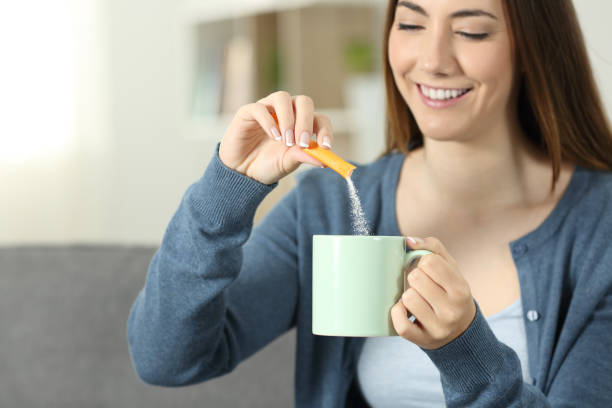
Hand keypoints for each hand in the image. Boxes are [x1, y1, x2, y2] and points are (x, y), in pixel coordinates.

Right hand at [218, 91, 334, 184]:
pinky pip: (260, 108)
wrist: (242, 173)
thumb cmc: (267, 166)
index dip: (325, 130)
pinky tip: (272, 136)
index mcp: (300, 124)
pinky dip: (269, 121)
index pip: (319, 119)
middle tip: (302, 142)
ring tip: (285, 141)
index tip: (325, 146)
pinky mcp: (248, 112)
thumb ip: (304, 157)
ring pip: (282, 98)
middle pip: (303, 102)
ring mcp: (267, 109)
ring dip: (288, 119)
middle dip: (305, 121)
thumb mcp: (288, 163)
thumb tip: (324, 160)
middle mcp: (286, 112)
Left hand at [391, 237, 476, 349]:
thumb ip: (433, 248)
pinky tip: (403, 310)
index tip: (427, 269)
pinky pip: (401, 323)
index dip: (423, 262)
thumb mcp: (451, 269)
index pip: (430, 261)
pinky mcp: (422, 340)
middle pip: (416, 278)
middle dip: (414, 277)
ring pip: (407, 298)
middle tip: (421, 285)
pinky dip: (397, 313)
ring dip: (407, 295)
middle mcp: (452, 311)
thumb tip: (408, 241)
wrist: (461, 332)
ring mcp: (437, 328)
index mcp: (461, 290)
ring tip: (417, 299)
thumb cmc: (451, 293)